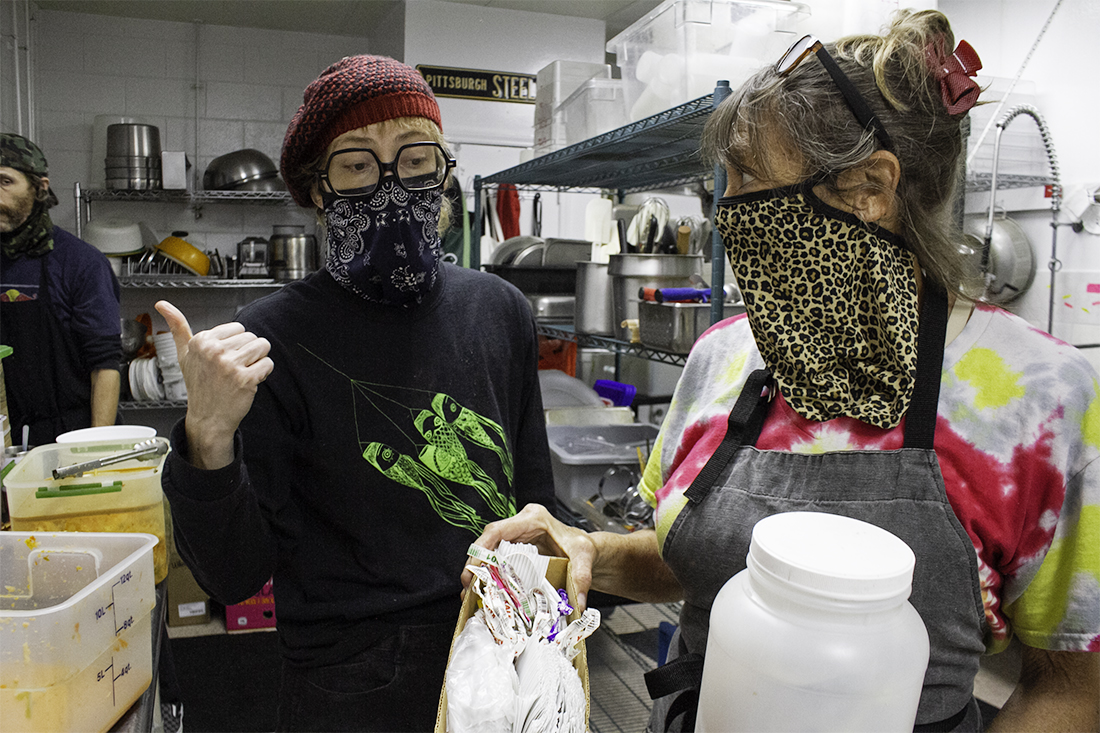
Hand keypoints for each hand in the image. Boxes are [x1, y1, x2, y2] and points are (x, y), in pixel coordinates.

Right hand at [155, 300, 272, 468]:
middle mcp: (214, 351)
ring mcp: (230, 365)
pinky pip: (268, 363)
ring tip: (242, 372)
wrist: (208, 418)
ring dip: (257, 360)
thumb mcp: (184, 354)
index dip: (235, 344)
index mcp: (201, 341)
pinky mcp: (245, 379)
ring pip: (262, 346)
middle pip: (251, 336)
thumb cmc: (198, 385)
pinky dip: (263, 372)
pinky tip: (249, 381)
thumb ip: (177, 327)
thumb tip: (162, 304)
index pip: (238, 328)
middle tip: (232, 369)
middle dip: (247, 352)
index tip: (224, 358)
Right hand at [463, 503, 597, 609]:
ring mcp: (516, 536)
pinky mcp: (516, 548)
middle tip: (466, 586)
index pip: (498, 530)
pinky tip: (484, 589)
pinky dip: (488, 573)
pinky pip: (496, 557)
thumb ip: (581, 579)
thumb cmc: (583, 547)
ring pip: (488, 549)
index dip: (480, 549)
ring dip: (478, 570)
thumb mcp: (584, 559)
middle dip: (474, 563)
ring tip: (470, 591)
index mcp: (533, 519)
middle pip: (487, 541)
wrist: (588, 550)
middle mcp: (521, 524)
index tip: (471, 568)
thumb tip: (578, 604)